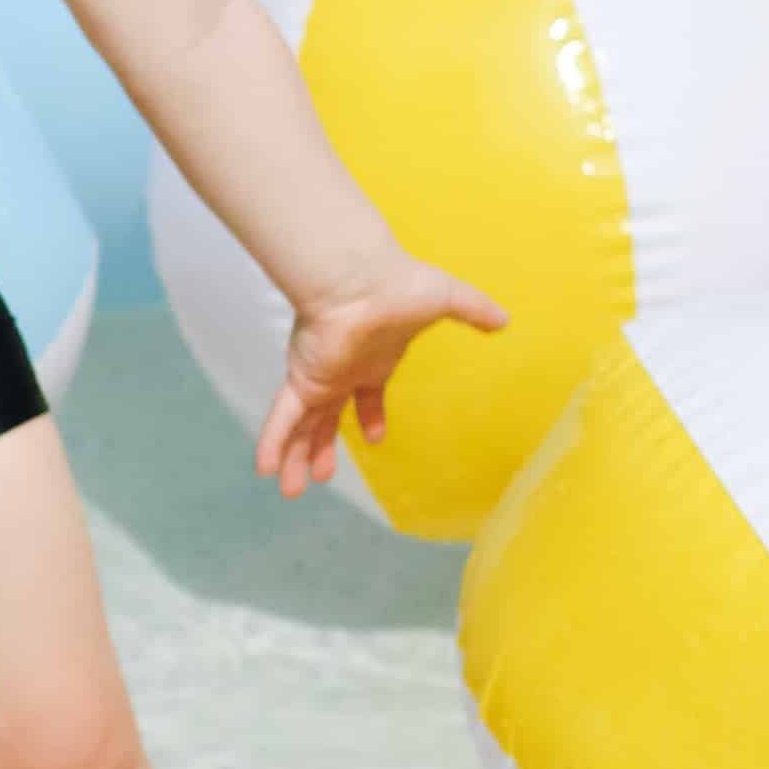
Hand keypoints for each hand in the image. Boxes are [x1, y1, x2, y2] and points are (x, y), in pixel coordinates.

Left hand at [254, 258, 507, 498]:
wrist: (362, 276)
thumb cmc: (400, 286)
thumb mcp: (448, 299)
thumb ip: (473, 311)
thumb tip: (505, 318)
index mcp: (373, 360)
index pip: (368, 396)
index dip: (369, 418)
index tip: (373, 439)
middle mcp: (343, 372)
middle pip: (328, 420)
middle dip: (322, 449)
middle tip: (319, 477)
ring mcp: (320, 377)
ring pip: (303, 427)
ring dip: (295, 458)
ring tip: (289, 491)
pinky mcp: (303, 380)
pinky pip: (283, 419)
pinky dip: (272, 443)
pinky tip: (263, 469)